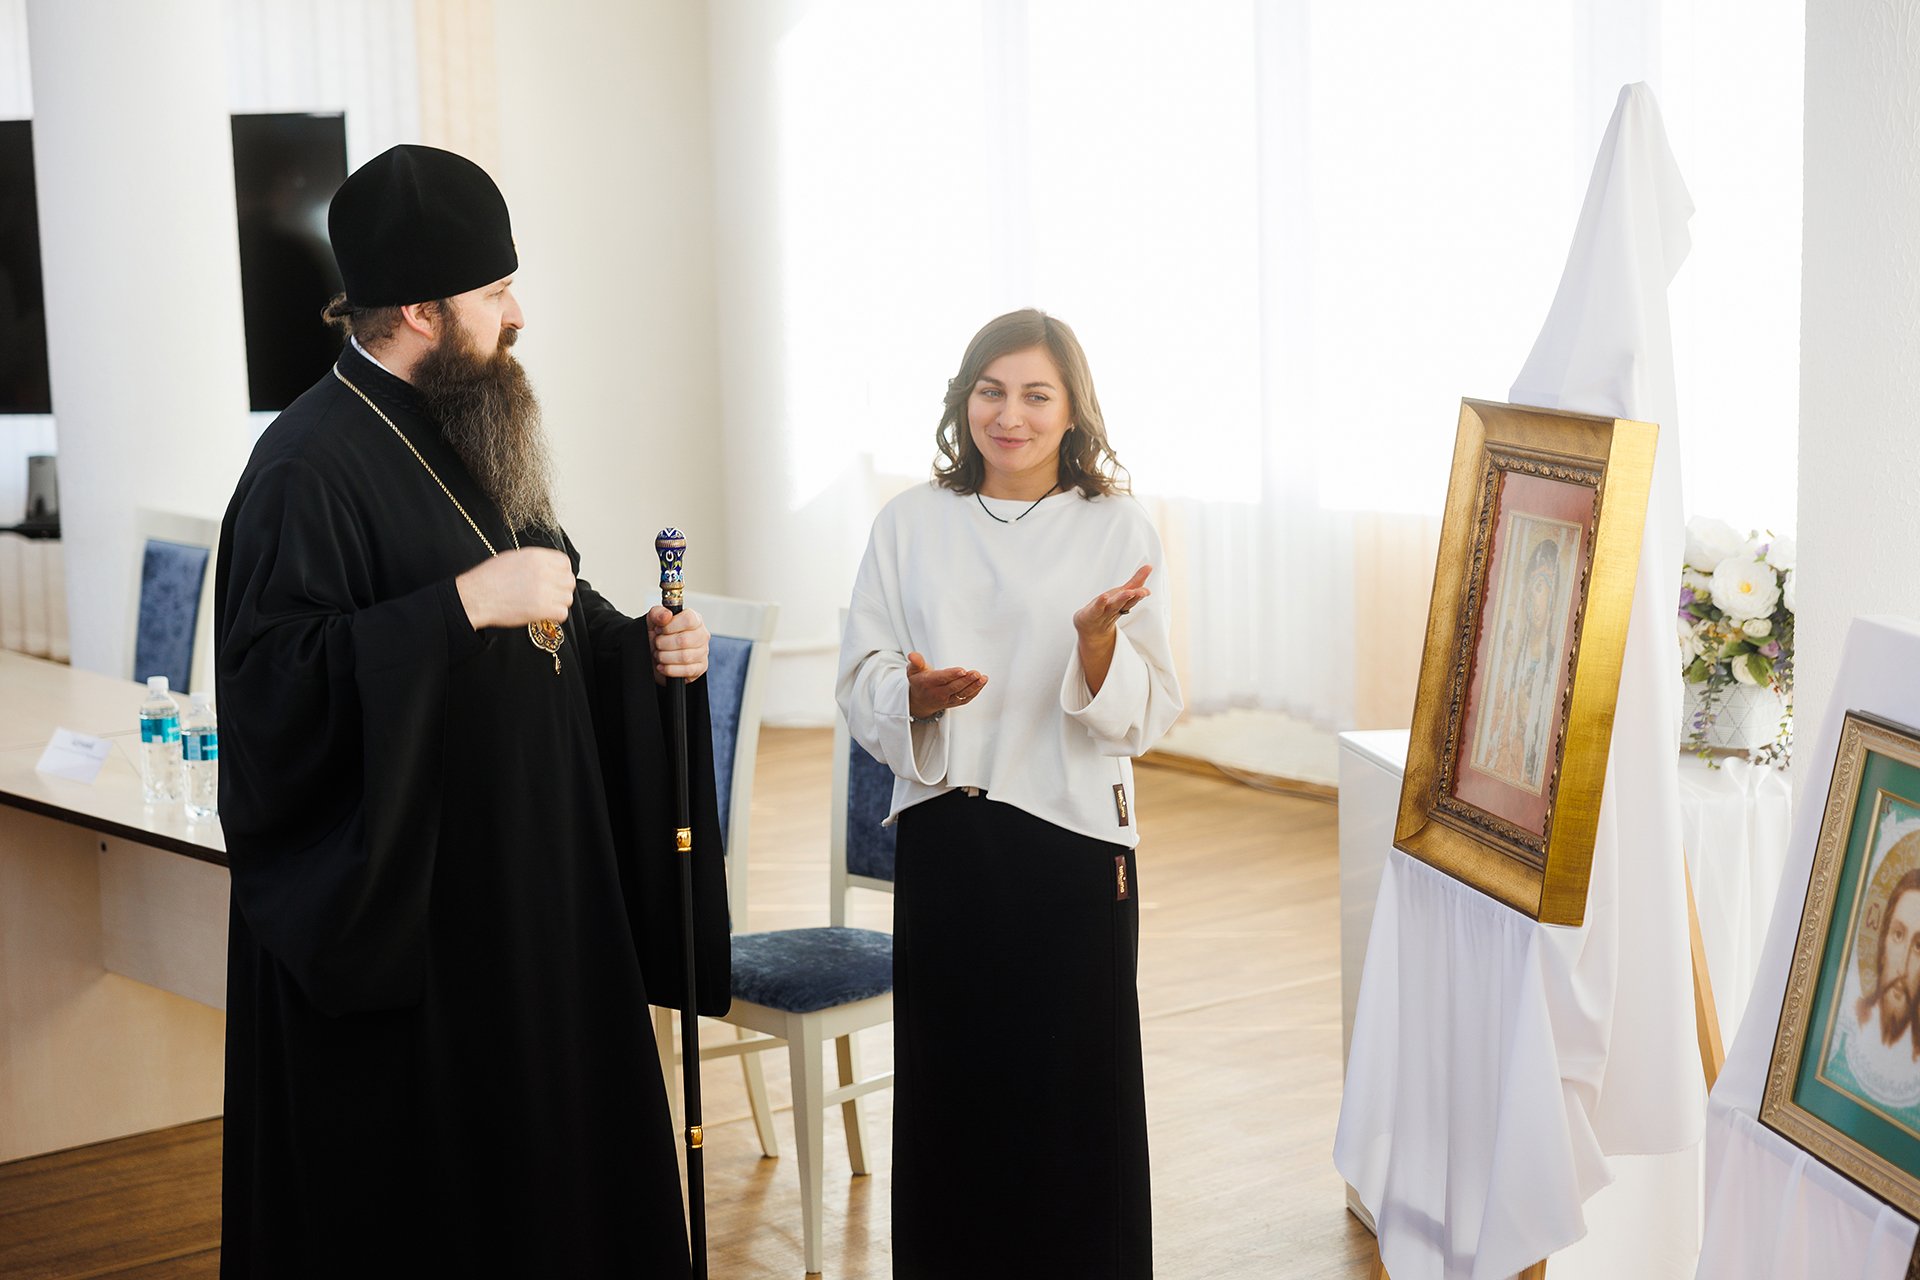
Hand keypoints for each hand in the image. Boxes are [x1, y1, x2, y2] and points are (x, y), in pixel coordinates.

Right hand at [455, 548, 574, 629]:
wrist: (476, 596)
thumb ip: (535, 561)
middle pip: (569, 580)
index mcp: (536, 557)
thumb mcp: (512, 558)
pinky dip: (555, 616)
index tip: (556, 579)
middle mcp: (543, 572)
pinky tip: (544, 614)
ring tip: (546, 604)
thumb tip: (548, 567)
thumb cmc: (488, 578)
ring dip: (559, 602)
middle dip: (562, 588)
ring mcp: (544, 591)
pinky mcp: (541, 609)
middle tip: (552, 594)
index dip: (561, 572)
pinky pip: (562, 613)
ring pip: (568, 598)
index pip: (565, 562)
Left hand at [646, 606, 709, 683]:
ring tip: (659, 654)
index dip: (670, 626)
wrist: (654, 656)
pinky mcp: (700, 668)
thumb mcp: (653, 621)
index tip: (659, 629)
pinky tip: (662, 665)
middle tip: (657, 643)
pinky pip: (686, 671)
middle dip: (663, 643)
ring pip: (685, 657)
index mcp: (694, 619)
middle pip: (684, 640)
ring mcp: (703, 652)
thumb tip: (666, 615)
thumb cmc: (658, 636)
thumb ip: (657, 614)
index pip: (689, 619)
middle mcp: (702, 635)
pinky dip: (669, 669)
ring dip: (665, 657)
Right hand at [906, 651, 986, 719]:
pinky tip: (981, 683)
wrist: (919, 702)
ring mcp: (947, 699)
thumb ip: (915, 662)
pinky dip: (975, 692)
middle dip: (966, 680)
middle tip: (976, 673)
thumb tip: (912, 655)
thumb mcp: (913, 670)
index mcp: (928, 683)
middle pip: (954, 687)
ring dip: (973, 686)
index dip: (952, 675)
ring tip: (982, 678)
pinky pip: (966, 699)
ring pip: (962, 694)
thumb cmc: (919, 682)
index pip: (941, 679)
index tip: (962, 670)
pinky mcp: (954, 702)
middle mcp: (938, 693)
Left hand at [1073, 565, 1151, 638]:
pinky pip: (1096, 609)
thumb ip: (1135, 581)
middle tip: (1143, 592)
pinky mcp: (1090, 614)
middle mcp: (1114, 608)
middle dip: (1135, 597)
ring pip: (1114, 605)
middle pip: (1126, 602)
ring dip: (1122, 599)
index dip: (1140, 594)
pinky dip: (1100, 603)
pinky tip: (1104, 596)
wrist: (1091, 631)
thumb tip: (1150, 566)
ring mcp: (1103, 612)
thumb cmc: (1107, 610)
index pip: (1133, 598)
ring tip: (1129, 592)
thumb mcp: (1121, 594)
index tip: (1148, 591)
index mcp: (1123, 604)